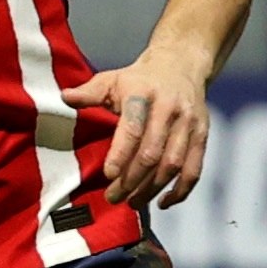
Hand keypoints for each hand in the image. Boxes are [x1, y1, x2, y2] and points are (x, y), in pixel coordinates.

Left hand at [60, 48, 210, 209]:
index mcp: (143, 94)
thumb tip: (64, 97)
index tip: (108, 175)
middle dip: (132, 179)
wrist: (180, 65)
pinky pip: (193, 169)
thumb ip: (89, 93)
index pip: (133, 127)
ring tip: (132, 202)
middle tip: (114, 197)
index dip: (121, 153)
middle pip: (152, 152)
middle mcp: (169, 109)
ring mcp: (188, 123)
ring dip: (152, 188)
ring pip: (172, 164)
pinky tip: (161, 202)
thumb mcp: (112, 80)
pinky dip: (180, 190)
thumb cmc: (139, 79)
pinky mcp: (202, 135)